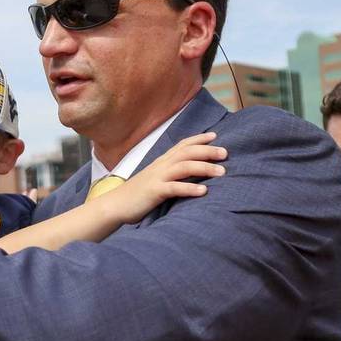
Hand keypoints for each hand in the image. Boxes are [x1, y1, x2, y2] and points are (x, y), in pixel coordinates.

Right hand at [112, 133, 226, 223]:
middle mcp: (161, 166)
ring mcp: (157, 178)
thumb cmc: (137, 194)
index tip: (215, 136)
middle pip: (187, 152)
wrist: (115, 204)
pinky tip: (204, 191)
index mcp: (162, 162)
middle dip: (208, 151)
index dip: (199, 139)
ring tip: (222, 172)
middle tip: (225, 154)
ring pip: (184, 167)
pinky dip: (190, 188)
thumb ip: (170, 173)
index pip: (182, 145)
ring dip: (204, 167)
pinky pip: (174, 188)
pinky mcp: (154, 192)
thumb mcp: (155, 178)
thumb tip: (187, 172)